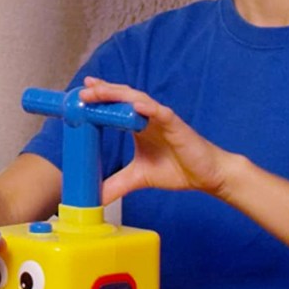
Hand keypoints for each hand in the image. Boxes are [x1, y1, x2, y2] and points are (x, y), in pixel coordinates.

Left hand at [79, 76, 229, 201]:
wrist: (207, 176)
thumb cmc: (176, 169)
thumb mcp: (138, 177)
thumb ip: (117, 185)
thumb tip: (95, 199)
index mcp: (138, 125)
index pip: (116, 105)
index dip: (100, 97)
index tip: (81, 93)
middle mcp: (148, 117)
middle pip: (122, 97)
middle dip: (103, 91)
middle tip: (84, 90)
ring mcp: (162, 119)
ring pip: (138, 99)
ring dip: (118, 94)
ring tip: (100, 90)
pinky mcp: (177, 126)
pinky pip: (162, 113)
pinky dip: (149, 108)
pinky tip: (136, 104)